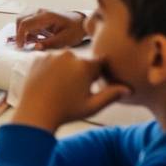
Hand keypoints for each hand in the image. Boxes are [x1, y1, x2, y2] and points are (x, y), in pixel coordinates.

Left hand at [13, 51, 131, 131]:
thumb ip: (111, 95)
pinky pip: (50, 60)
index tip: (92, 84)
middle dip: (81, 72)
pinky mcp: (38, 57)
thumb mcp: (92, 106)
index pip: (99, 63)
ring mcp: (51, 54)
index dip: (98, 74)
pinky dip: (51, 69)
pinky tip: (49, 84)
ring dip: (66, 69)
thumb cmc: (67, 111)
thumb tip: (129, 89)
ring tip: (60, 88)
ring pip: (65, 60)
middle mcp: (69, 55)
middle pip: (81, 61)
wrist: (36, 110)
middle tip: (73, 90)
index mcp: (84, 65)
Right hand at [14, 9, 86, 48]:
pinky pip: (27, 22)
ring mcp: (38, 12)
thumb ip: (50, 44)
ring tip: (33, 42)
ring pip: (22, 20)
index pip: (25, 23)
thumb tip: (35, 47)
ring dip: (23, 32)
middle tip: (24, 46)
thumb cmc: (74, 30)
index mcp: (46, 16)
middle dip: (19, 34)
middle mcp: (40, 11)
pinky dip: (27, 31)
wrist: (79, 22)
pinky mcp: (38, 15)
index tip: (21, 47)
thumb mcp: (65, 40)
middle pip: (20, 19)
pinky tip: (36, 38)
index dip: (20, 36)